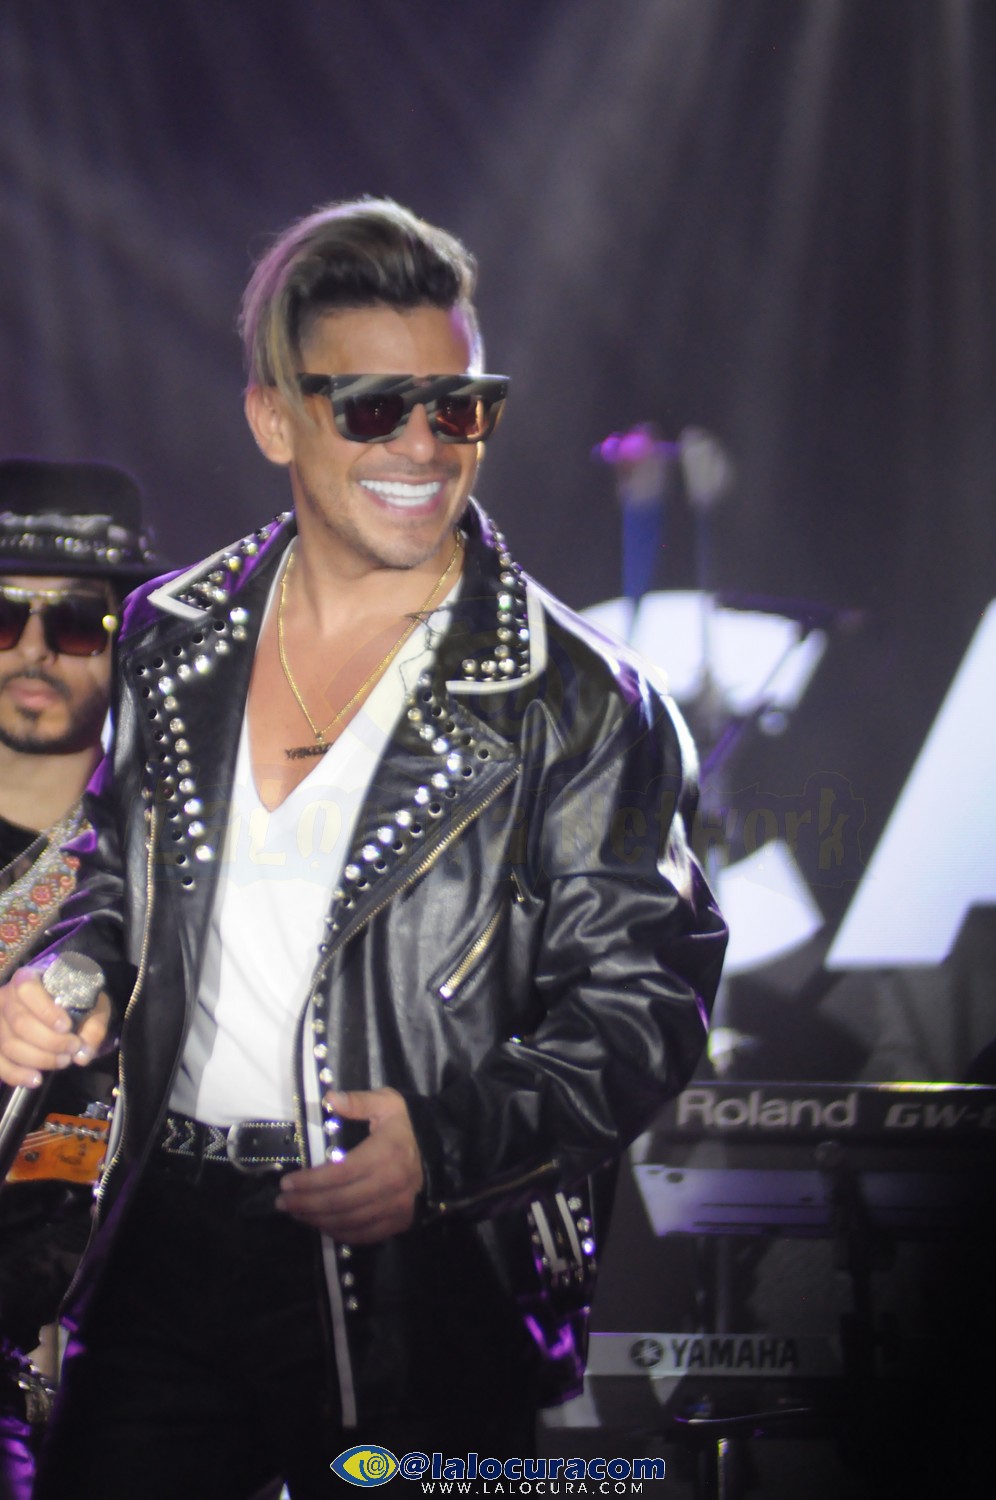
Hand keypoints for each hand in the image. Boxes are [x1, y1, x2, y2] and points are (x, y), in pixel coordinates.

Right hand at [0, 968, 110, 1087]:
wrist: (62, 1004)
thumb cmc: (76, 1000)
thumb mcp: (92, 1005)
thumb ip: (93, 1027)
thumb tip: (82, 1056)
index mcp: (28, 979)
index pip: (27, 991)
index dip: (45, 1011)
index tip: (66, 1027)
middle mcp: (6, 997)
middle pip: (20, 1023)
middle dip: (49, 1042)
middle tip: (72, 1049)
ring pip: (9, 1045)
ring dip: (38, 1059)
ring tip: (63, 1061)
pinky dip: (15, 1075)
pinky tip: (36, 1079)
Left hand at [276, 1087, 423, 1243]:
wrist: (444, 1151)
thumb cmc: (409, 1126)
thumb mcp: (388, 1103)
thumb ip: (359, 1101)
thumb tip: (330, 1099)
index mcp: (385, 1155)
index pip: (340, 1174)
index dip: (311, 1181)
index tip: (288, 1182)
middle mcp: (390, 1185)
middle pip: (340, 1201)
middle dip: (306, 1204)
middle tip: (282, 1202)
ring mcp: (396, 1207)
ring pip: (350, 1221)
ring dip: (318, 1220)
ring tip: (296, 1214)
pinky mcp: (399, 1221)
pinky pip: (365, 1234)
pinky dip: (341, 1233)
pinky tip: (323, 1225)